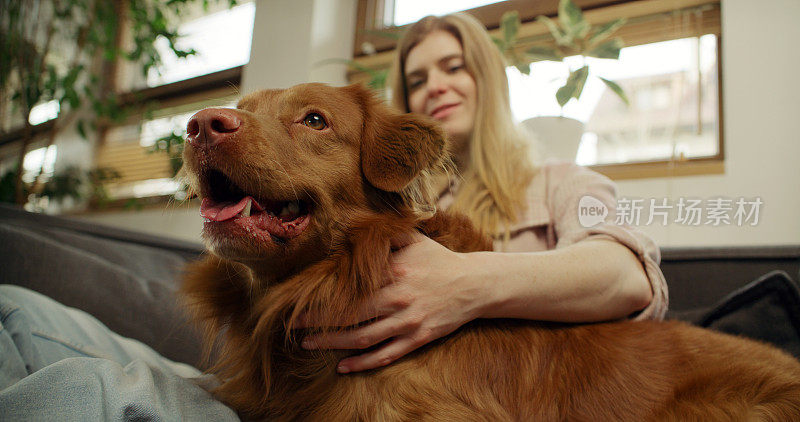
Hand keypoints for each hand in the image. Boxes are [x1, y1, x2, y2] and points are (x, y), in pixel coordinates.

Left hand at [298, 231, 487, 372]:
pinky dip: (363, 364)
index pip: (352, 286)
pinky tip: (343, 367)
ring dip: (333, 343)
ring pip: (363, 338)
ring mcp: (408, 322)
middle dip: (319, 321)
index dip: (325, 294)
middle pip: (350, 314)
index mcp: (395, 272)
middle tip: (295, 324)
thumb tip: (354, 225)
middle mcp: (399, 299)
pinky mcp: (418, 339)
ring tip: (309, 344)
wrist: (475, 284)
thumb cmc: (440, 260)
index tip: (302, 297)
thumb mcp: (414, 239)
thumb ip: (386, 234)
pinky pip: (386, 354)